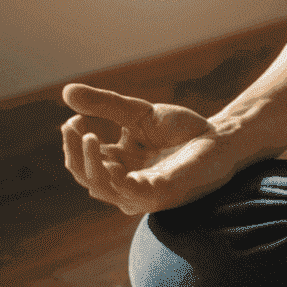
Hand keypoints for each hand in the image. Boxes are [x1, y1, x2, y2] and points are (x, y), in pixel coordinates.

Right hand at [60, 84, 251, 215]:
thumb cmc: (181, 130)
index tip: (73, 119)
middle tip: (72, 126)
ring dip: (90, 163)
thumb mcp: (137, 113)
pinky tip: (108, 163)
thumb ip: (105, 105)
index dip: (73, 141)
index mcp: (116, 167)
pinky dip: (115, 181)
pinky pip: (129, 194)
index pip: (82, 160)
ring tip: (90, 136)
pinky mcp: (159, 194)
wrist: (220, 136)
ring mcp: (140, 193)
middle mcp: (123, 184)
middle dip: (75, 152)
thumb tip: (66, 92)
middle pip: (86, 175)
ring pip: (101, 187)